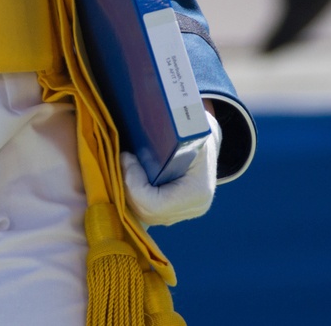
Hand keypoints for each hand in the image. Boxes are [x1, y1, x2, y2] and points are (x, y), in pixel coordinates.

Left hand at [121, 110, 220, 226]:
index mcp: (197, 192)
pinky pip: (147, 212)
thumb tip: (154, 115)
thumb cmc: (196, 131)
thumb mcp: (190, 127)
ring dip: (128, 191)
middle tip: (122, 159)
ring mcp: (184, 213)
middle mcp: (193, 208)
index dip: (134, 185)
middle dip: (128, 186)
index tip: (127, 157)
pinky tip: (128, 175)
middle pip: (148, 212)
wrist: (207, 142)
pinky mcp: (174, 211)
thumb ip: (175, 129)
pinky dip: (133, 195)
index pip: (156, 204)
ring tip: (125, 165)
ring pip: (145, 215)